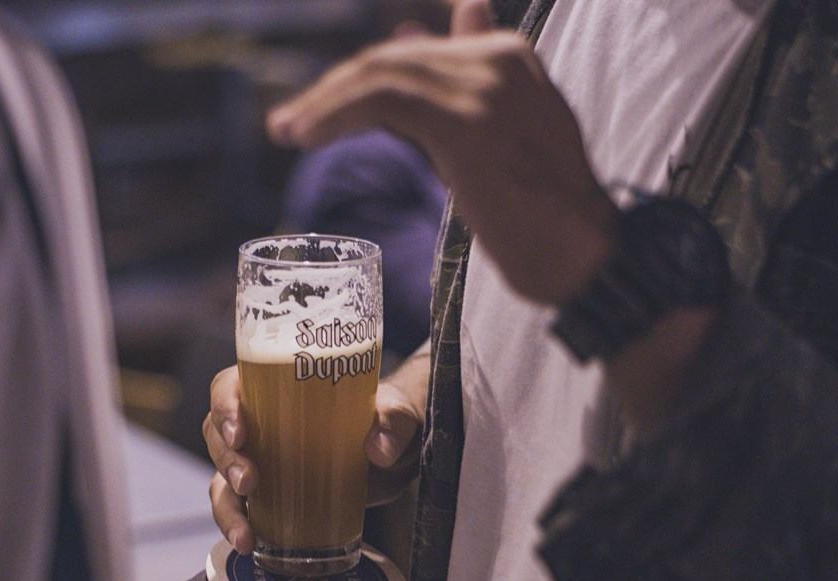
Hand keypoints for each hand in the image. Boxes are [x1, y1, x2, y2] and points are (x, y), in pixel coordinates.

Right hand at [203, 357, 427, 554]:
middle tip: (248, 482)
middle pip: (218, 434)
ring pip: (221, 476)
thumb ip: (394, 420)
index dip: (225, 406)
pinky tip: (248, 545)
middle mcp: (260, 422)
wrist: (398, 456)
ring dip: (226, 504)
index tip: (240, 432)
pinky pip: (239, 508)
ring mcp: (261, 460)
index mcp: (277, 387)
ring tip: (245, 533)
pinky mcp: (270, 494)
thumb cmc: (387, 419)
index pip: (230, 386)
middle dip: (226, 460)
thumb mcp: (397, 412)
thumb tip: (379, 448)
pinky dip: (237, 526)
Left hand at [266, 23, 616, 304]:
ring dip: (324, 102)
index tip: (319, 111)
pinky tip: (306, 135)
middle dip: (333, 91)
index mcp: (510, 56)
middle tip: (290, 124)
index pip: (414, 55)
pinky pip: (382, 98)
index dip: (359, 81)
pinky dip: (335, 114)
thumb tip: (427, 30)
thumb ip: (464, 90)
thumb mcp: (501, 142)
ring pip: (380, 73)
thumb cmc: (542, 216)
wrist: (585, 260)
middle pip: (392, 59)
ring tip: (287, 130)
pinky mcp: (466, 119)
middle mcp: (499, 57)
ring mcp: (485, 84)